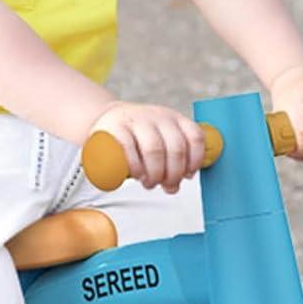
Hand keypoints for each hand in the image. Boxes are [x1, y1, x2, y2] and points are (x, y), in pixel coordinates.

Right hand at [88, 102, 205, 192]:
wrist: (108, 120)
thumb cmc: (138, 138)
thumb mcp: (161, 141)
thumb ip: (173, 162)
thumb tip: (174, 187)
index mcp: (175, 119)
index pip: (195, 137)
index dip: (195, 160)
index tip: (187, 175)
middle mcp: (158, 117)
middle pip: (176, 148)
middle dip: (174, 174)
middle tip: (166, 185)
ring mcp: (137, 120)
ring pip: (154, 149)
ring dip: (155, 173)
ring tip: (150, 182)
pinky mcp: (116, 127)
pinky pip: (129, 148)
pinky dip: (136, 167)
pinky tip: (137, 174)